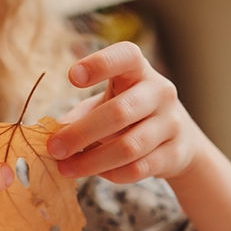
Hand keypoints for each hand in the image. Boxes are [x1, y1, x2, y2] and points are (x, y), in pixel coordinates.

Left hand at [47, 41, 207, 182]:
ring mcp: (171, 123)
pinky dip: (111, 174)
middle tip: (54, 148)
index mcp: (139, 70)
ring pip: (129, 147)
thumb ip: (81, 115)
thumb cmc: (132, 114)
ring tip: (65, 168)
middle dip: (81, 133)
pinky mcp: (175, 153)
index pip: (125, 56)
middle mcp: (160, 92)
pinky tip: (95, 173)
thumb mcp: (107, 103)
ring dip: (92, 161)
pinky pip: (139, 169)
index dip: (100, 63)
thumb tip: (50, 133)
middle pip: (120, 112)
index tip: (72, 77)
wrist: (180, 138)